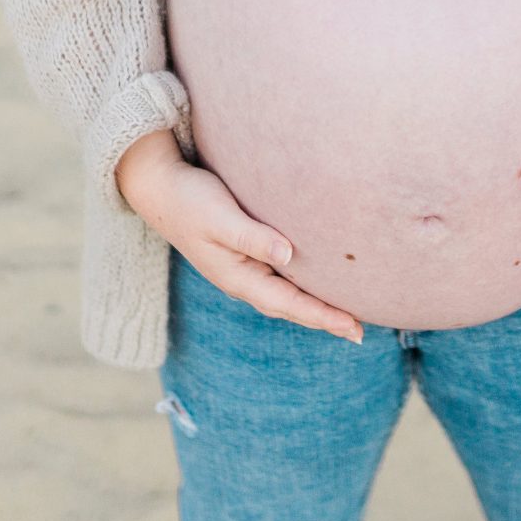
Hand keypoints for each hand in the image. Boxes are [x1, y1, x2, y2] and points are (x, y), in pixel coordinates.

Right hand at [116, 133, 364, 343]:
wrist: (159, 188)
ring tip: (346, 316)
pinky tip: (317, 283)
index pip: (289, 303)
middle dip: (324, 319)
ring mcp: (242, 268)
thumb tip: (288, 254)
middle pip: (291, 306)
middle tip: (360, 333)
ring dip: (315, 306)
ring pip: (286, 295)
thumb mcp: (219, 216)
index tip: (353, 327)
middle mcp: (242, 278)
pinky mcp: (244, 253)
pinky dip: (302, 287)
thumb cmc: (190, 200)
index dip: (322, 316)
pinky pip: (281, 278)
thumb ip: (252, 236)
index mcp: (237, 277)